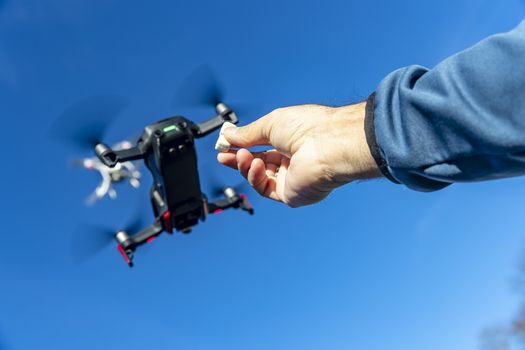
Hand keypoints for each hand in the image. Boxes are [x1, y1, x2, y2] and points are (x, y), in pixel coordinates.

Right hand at [217, 102, 381, 206]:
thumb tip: (228, 135)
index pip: (262, 146)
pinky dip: (256, 178)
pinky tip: (254, 165)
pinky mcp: (292, 194)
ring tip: (241, 156)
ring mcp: (293, 178)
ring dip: (246, 166)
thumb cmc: (308, 128)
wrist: (328, 144)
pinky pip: (266, 189)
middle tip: (222, 155)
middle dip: (239, 158)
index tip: (225, 144)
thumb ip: (248, 134)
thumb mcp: (270, 124)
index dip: (243, 145)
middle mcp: (294, 161)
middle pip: (259, 163)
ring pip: (260, 177)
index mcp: (293, 141)